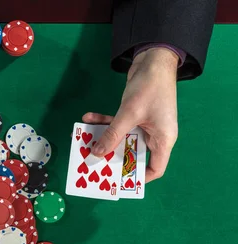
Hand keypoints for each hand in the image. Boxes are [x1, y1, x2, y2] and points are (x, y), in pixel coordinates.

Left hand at [83, 47, 178, 181]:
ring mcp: (144, 125)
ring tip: (84, 140)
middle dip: (113, 157)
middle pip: (133, 154)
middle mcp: (155, 135)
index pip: (155, 168)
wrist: (153, 59)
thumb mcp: (129, 114)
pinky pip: (118, 124)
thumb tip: (96, 154)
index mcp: (163, 140)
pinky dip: (104, 122)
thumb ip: (112, 135)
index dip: (139, 178)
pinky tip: (87, 117)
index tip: (118, 181)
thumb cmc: (149, 88)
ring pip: (122, 138)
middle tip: (94, 163)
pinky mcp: (135, 115)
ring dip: (104, 138)